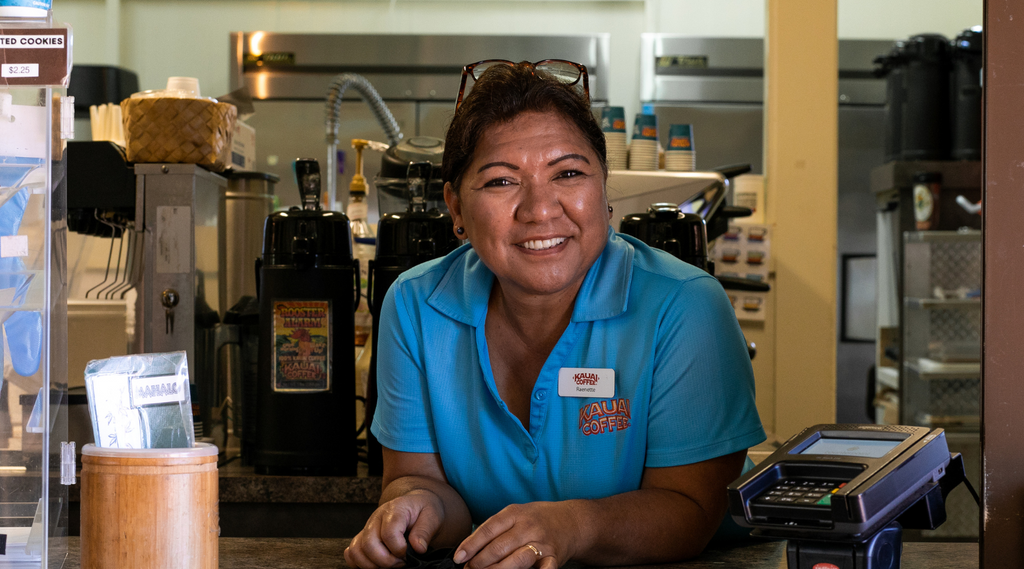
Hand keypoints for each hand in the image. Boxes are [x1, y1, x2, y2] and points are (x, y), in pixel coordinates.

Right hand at [345, 489, 445, 568]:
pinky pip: (351, 553)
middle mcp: (376, 518)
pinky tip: (375, 565)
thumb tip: (418, 548)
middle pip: (369, 544)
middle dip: (385, 561)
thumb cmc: (423, 510)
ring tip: (389, 565)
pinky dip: (359, 563)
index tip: (408, 555)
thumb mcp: (432, 516)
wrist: (416, 504)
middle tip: (400, 563)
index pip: (389, 533)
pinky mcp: (363, 537)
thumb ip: (425, 531)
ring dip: (372, 565)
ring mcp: (367, 528)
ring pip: (357, 551)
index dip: (399, 550)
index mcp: (394, 509)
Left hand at [453, 501, 583, 568]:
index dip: (471, 545)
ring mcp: (541, 542)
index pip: (488, 529)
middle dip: (480, 562)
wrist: (572, 521)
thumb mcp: (516, 514)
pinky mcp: (553, 557)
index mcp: (515, 513)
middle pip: (499, 547)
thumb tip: (469, 548)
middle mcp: (528, 526)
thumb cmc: (538, 518)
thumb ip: (495, 527)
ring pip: (515, 560)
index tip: (459, 558)